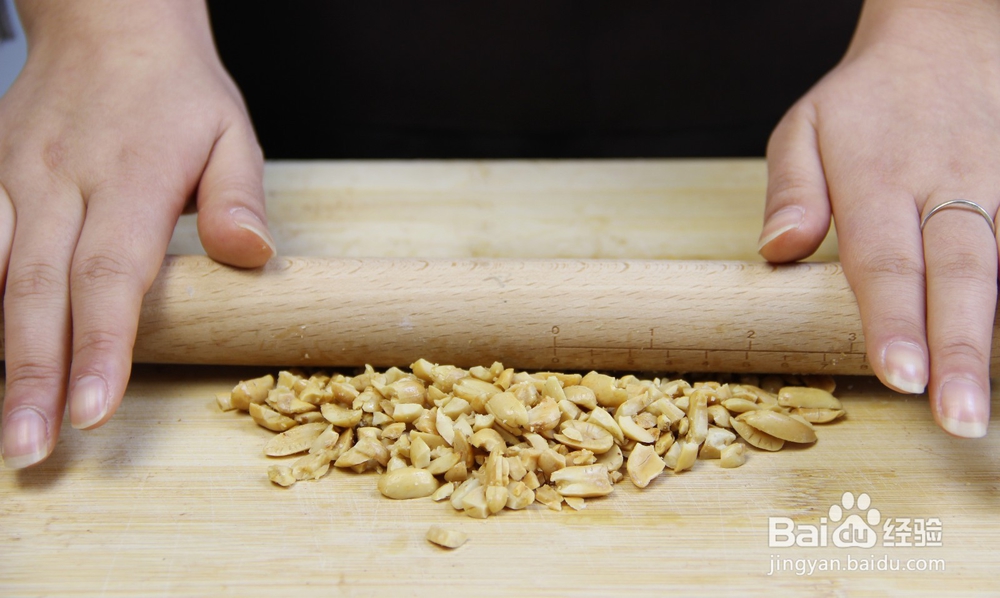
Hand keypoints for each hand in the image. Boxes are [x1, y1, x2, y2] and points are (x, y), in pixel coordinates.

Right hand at [0, 1, 273, 467]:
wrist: (109, 26)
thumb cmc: (177, 92)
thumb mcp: (230, 131)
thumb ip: (238, 196)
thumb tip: (250, 255)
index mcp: (131, 178)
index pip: (112, 274)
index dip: (102, 346)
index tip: (94, 411)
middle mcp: (63, 182)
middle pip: (39, 290)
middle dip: (34, 375)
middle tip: (30, 448)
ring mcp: (15, 178)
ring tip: (5, 424)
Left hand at [760, 0, 999, 436]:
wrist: (950, 37)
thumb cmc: (867, 101)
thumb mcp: (804, 126)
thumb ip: (791, 189)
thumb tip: (778, 249)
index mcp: (879, 177)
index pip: (884, 260)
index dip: (894, 322)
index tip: (900, 377)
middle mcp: (948, 184)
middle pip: (960, 274)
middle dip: (961, 350)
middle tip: (960, 418)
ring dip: (998, 335)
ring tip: (990, 403)